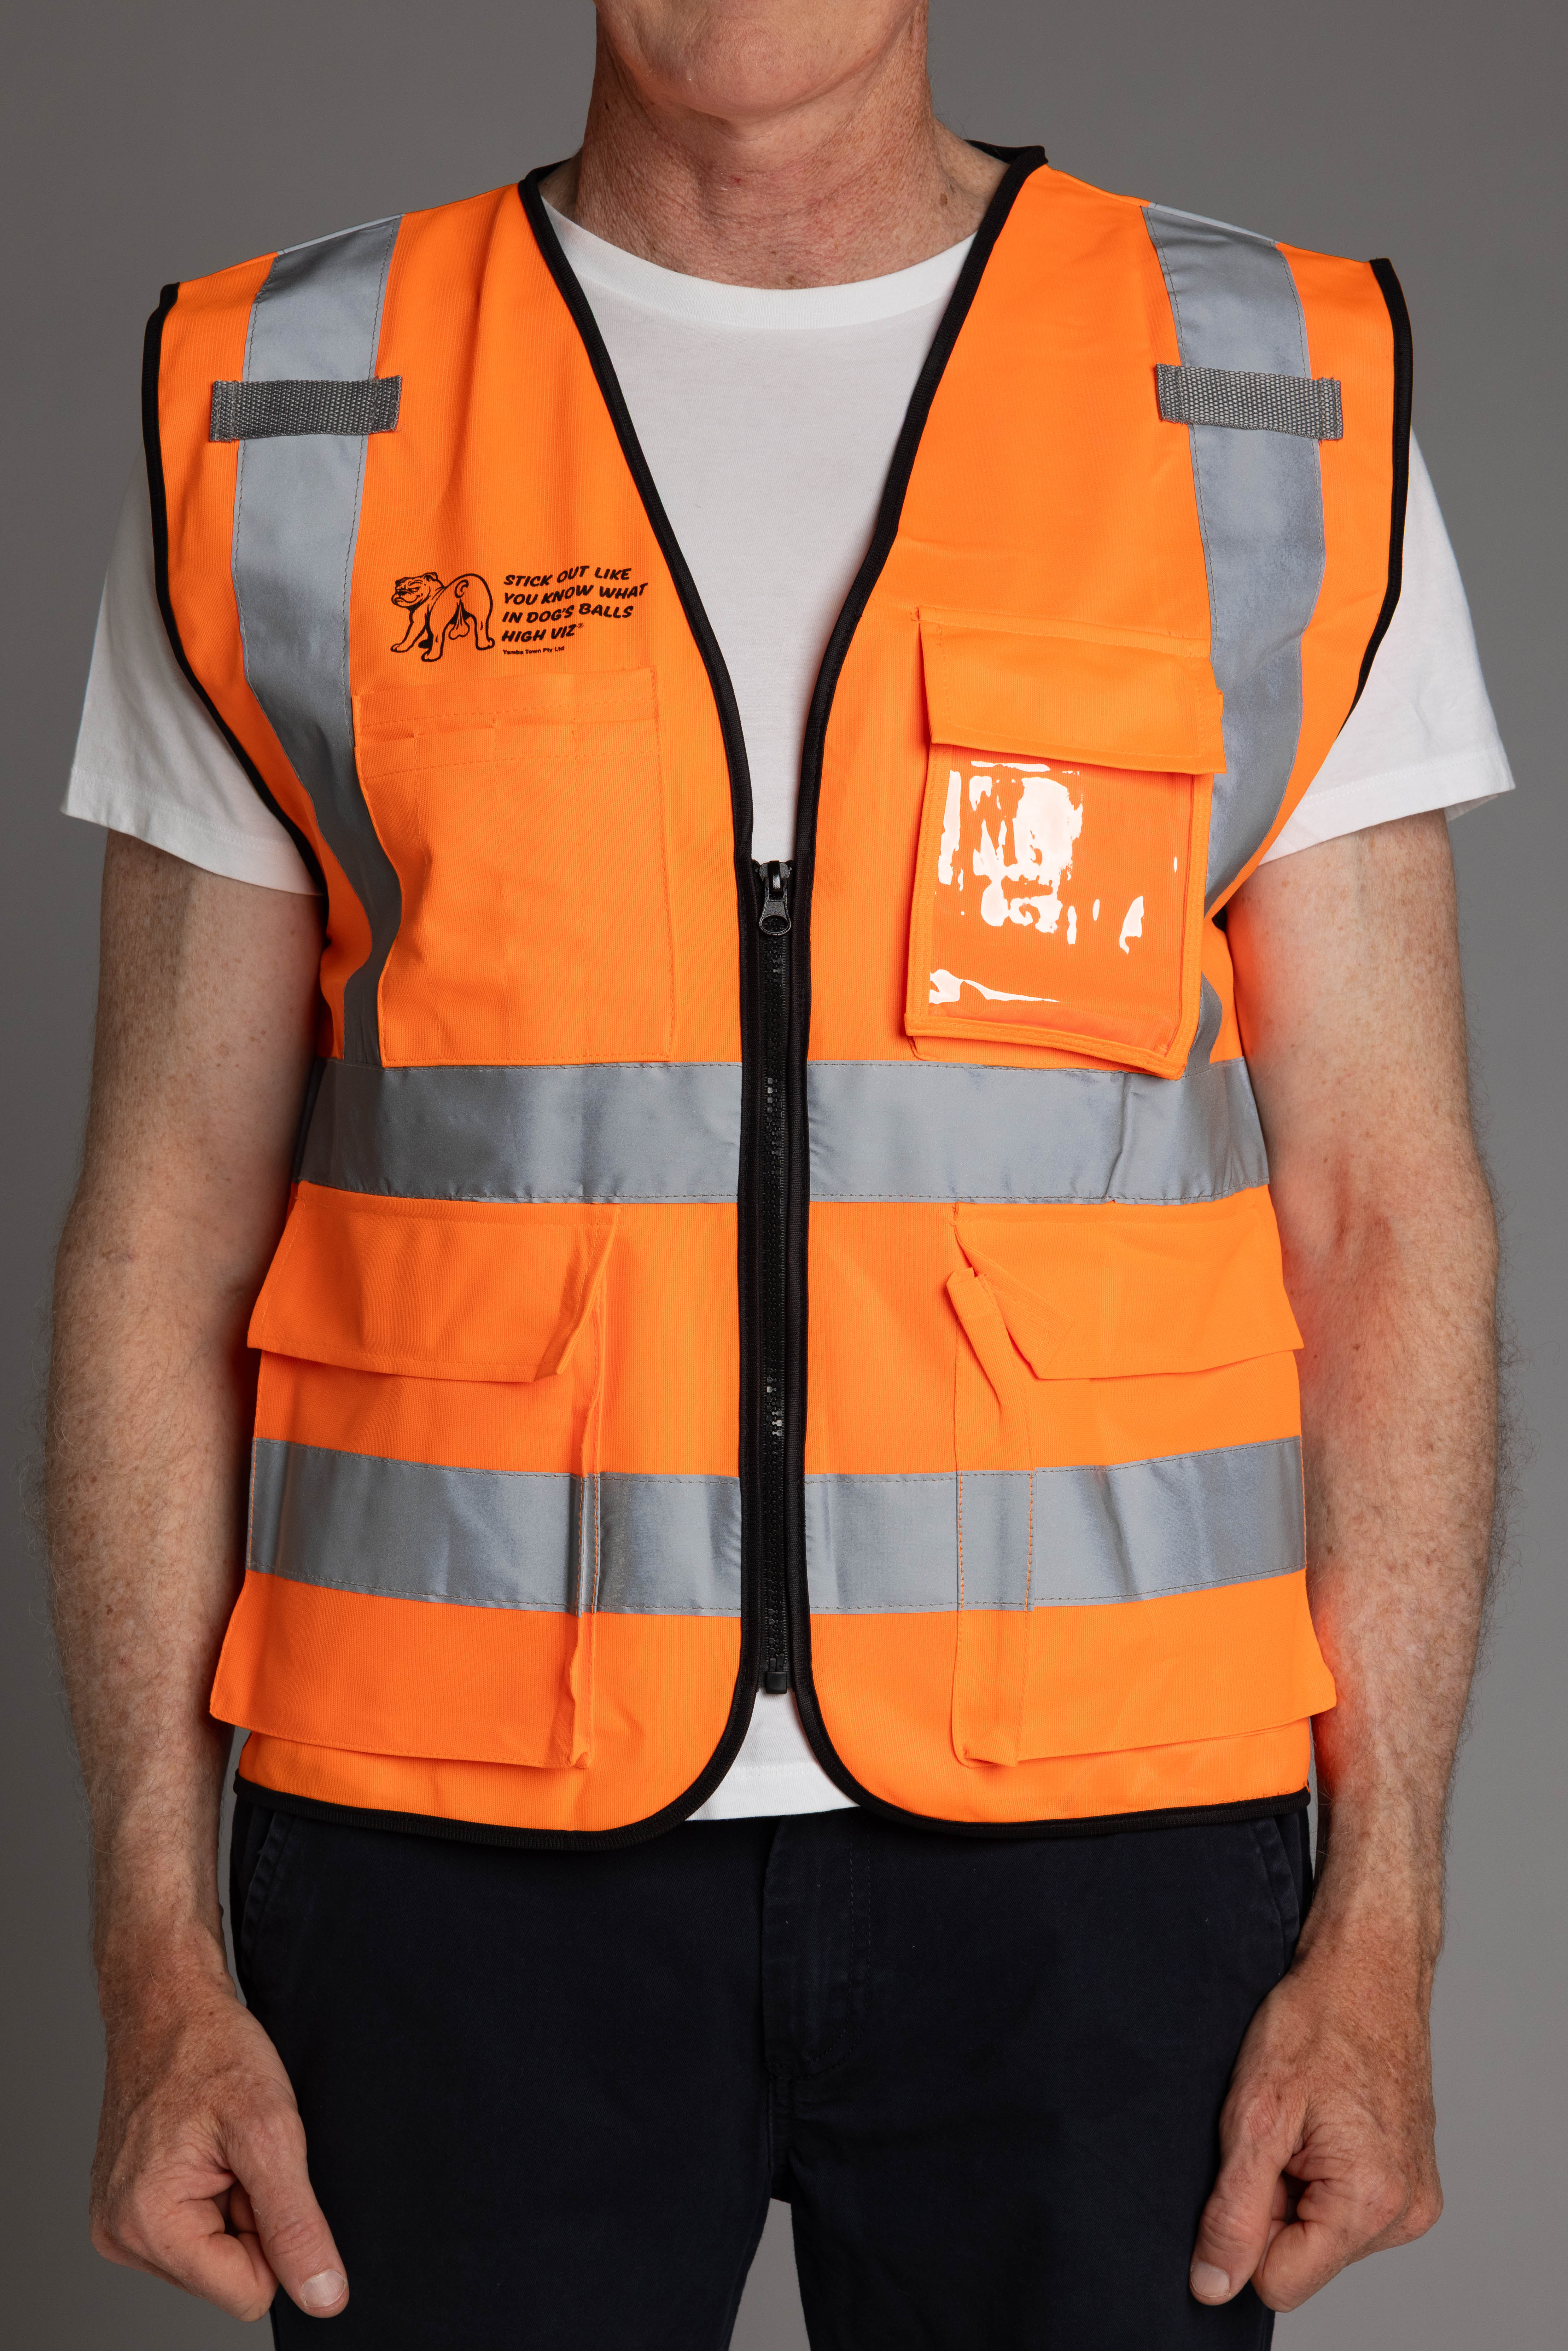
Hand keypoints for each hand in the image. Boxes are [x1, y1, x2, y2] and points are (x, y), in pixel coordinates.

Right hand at [90, 1945, 347, 2321]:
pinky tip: (204, 2149)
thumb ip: (297, 2225)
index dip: (273, 2236)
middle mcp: (121, 2237)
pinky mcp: (125, 2209)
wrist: (166, 2004)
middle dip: (249, 2217)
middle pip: (228, 2277)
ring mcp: (118, 2224)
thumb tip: (325, 2298)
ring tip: (220, 2145)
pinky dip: (213, 2193)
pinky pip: (192, 2233)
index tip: (256, 2170)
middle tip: (239, 2152)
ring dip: (232, 2204)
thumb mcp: (272, 2132)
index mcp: (148, 2226)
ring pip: (213, 2256)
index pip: (248, 2294)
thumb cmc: (212, 2050)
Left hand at [1189, 1927, 1442, 2312]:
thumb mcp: (1254, 2116)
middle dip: (1276, 2204)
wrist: (1367, 1970)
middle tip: (1280, 2132)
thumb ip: (1233, 2213)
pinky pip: (1346, 2210)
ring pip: (1322, 2236)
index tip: (1256, 2162)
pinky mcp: (1412, 2183)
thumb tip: (1211, 2288)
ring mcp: (1413, 2200)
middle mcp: (1404, 2215)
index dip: (1248, 2229)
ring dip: (1297, 2186)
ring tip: (1304, 2122)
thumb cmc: (1315, 2024)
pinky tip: (1324, 2122)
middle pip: (1303, 2259)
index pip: (1279, 2281)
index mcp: (1370, 2205)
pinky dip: (1322, 2174)